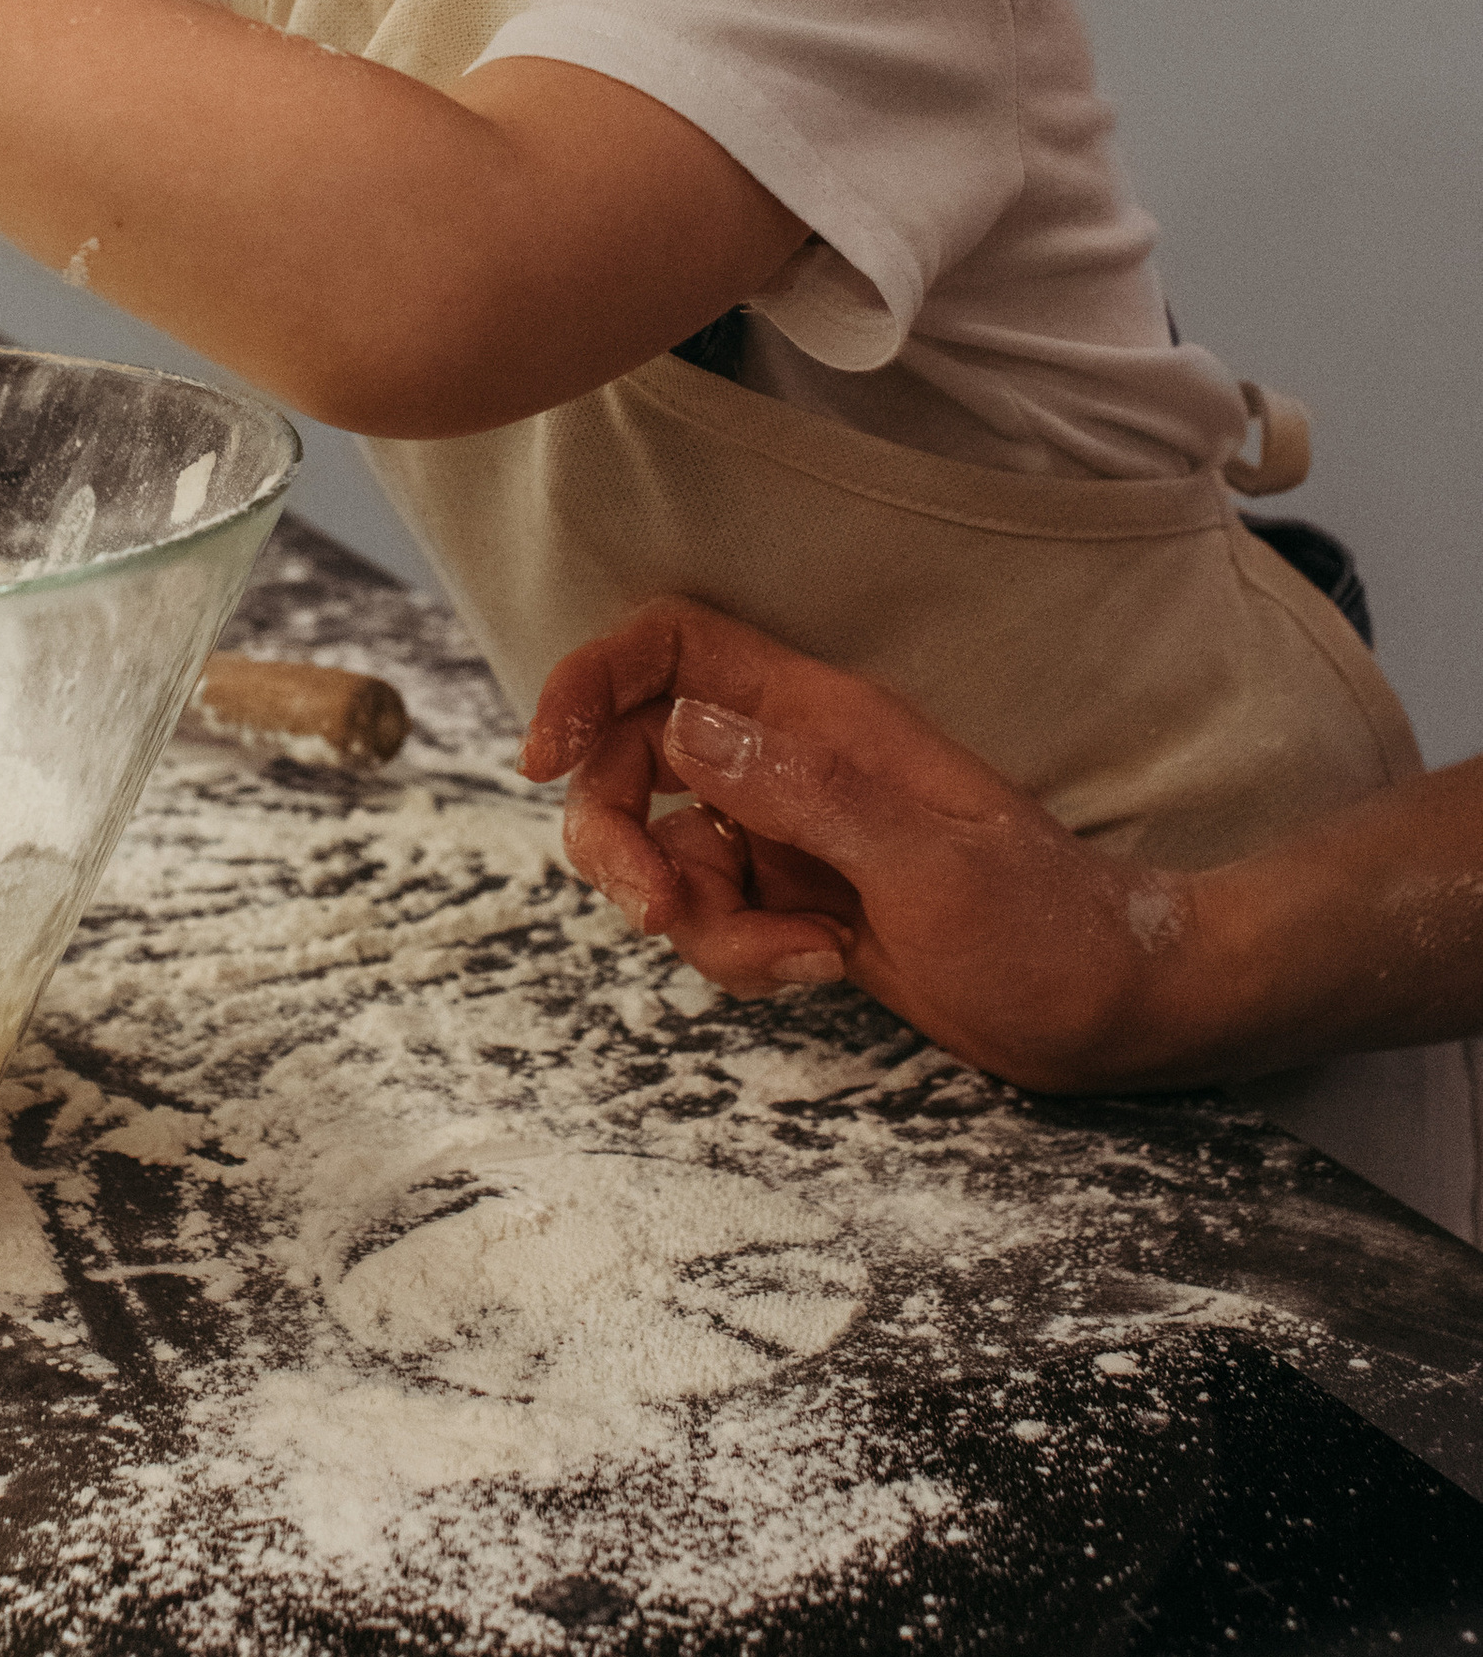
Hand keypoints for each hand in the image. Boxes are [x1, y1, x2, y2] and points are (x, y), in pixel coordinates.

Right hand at [518, 598, 1189, 1089]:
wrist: (1110, 1009)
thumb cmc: (1043, 924)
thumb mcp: (922, 857)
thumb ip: (797, 789)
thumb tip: (679, 726)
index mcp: (818, 715)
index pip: (672, 647)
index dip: (592, 681)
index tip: (547, 758)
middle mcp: (789, 761)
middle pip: (635, 760)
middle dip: (621, 841)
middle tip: (654, 910)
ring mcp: (788, 832)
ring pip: (668, 855)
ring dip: (699, 921)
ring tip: (800, 956)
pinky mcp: (794, 899)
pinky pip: (712, 918)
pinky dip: (741, 954)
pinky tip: (823, 969)